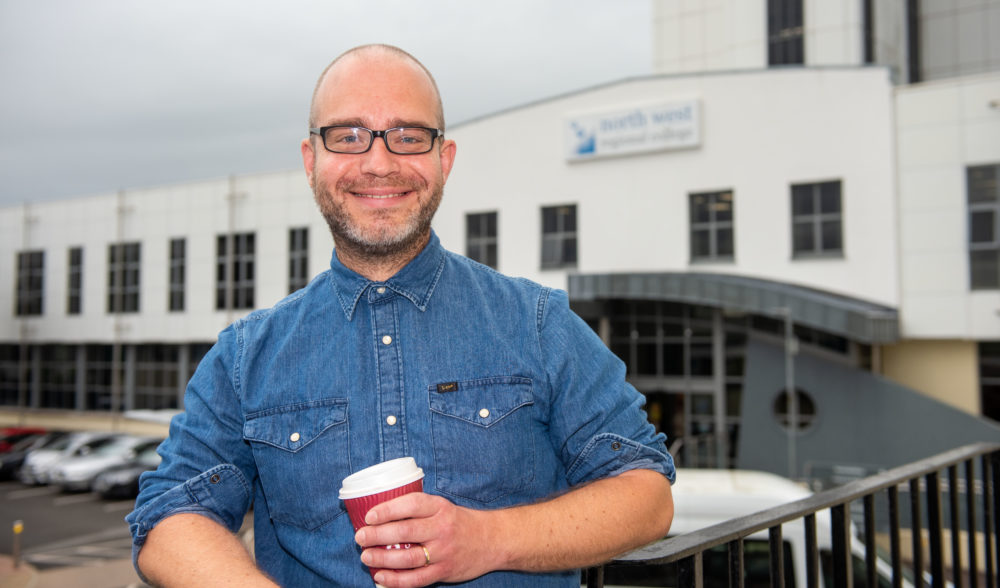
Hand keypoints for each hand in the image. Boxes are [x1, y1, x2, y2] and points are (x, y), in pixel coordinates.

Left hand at [354, 492, 500, 586]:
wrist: (492, 540)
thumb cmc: (459, 523)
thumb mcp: (443, 507)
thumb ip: (418, 510)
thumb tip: (381, 515)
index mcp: (440, 508)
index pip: (411, 504)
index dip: (387, 509)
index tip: (369, 516)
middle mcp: (442, 528)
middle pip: (405, 531)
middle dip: (377, 535)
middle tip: (360, 537)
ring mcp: (443, 552)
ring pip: (407, 558)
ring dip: (382, 559)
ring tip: (366, 557)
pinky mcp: (444, 571)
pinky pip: (416, 579)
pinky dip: (395, 580)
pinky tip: (380, 577)